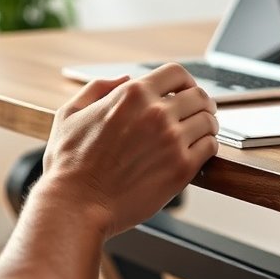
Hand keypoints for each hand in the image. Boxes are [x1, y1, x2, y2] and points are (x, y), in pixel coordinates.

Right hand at [40, 64, 218, 234]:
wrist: (76, 205)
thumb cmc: (69, 164)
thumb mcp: (70, 113)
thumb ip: (98, 88)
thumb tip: (124, 78)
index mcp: (132, 94)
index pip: (176, 73)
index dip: (185, 81)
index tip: (185, 91)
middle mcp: (156, 113)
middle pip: (199, 96)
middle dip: (201, 103)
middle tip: (200, 113)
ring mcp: (172, 140)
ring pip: (209, 121)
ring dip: (207, 125)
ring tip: (201, 133)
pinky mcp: (181, 168)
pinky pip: (210, 147)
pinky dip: (208, 146)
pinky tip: (198, 152)